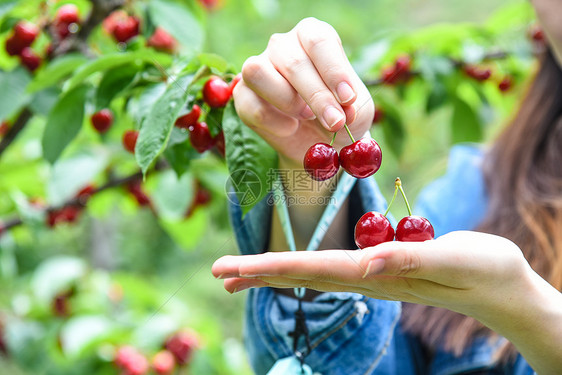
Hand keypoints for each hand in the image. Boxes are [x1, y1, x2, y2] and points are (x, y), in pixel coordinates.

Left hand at [213, 231, 530, 318]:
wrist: (504, 289)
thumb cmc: (487, 271)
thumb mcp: (455, 260)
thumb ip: (410, 260)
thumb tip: (365, 263)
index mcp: (378, 274)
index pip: (313, 269)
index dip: (270, 267)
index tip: (231, 268)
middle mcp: (368, 279)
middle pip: (302, 275)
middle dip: (257, 272)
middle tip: (217, 272)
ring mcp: (373, 278)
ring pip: (312, 274)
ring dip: (273, 272)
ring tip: (239, 274)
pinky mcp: (382, 271)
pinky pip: (331, 269)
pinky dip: (301, 266)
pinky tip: (292, 268)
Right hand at [232, 17, 373, 166]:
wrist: (319, 142)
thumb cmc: (339, 114)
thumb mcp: (355, 109)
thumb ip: (351, 105)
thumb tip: (343, 108)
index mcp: (312, 36)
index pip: (318, 41)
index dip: (333, 70)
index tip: (348, 98)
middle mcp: (282, 45)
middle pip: (293, 62)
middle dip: (318, 97)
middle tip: (336, 122)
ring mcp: (258, 67)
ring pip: (258, 72)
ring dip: (287, 100)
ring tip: (307, 117)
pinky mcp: (243, 95)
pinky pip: (251, 105)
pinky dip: (274, 122)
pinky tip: (290, 128)